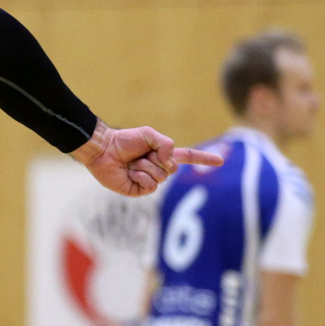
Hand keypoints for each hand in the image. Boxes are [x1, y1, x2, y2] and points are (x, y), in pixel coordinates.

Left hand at [70, 121, 223, 196]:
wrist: (103, 150)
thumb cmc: (123, 140)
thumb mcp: (148, 134)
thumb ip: (166, 144)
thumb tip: (171, 163)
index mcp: (162, 155)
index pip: (188, 157)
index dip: (203, 158)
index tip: (221, 160)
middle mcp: (157, 169)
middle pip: (173, 170)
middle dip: (157, 160)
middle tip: (141, 155)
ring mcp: (148, 181)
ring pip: (161, 178)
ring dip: (146, 167)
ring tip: (132, 163)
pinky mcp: (138, 191)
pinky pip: (150, 186)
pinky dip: (141, 176)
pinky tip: (131, 173)